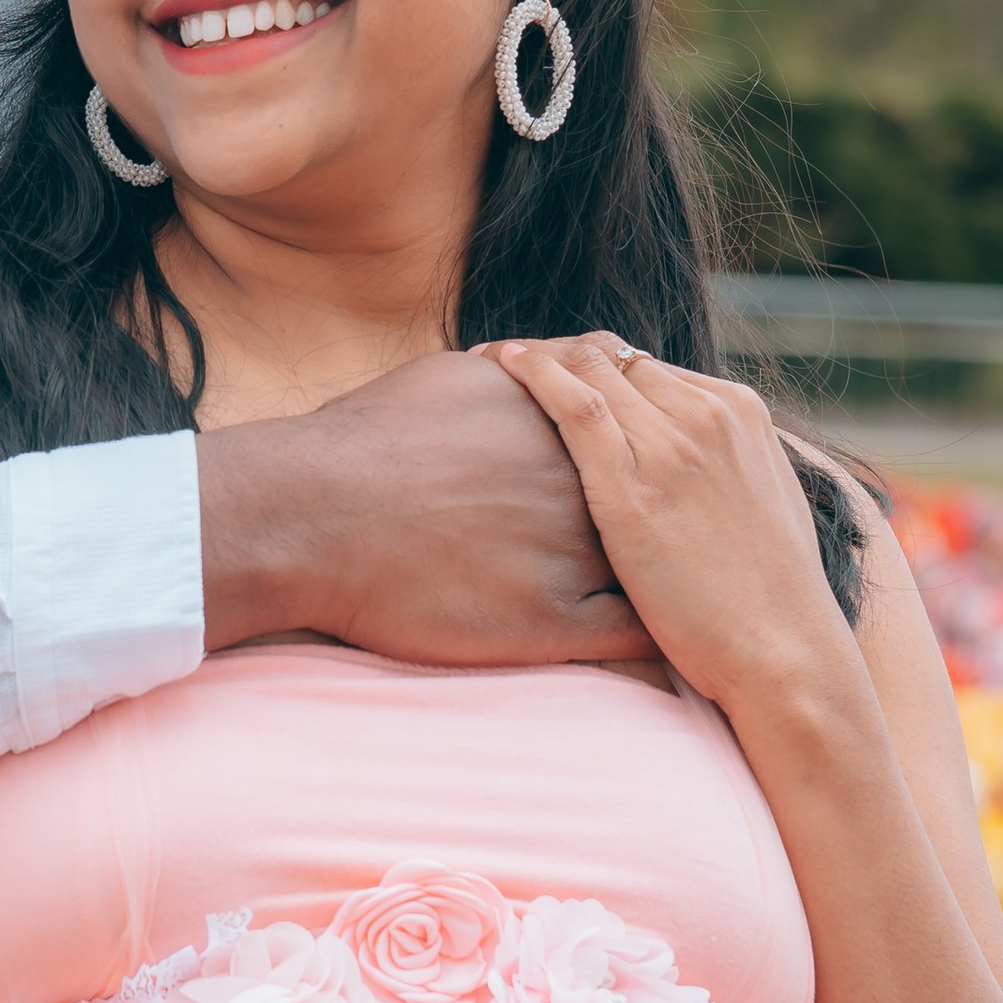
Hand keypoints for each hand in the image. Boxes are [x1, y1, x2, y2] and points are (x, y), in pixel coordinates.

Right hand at [198, 347, 659, 666]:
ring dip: (673, 578)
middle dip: (674, 517)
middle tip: (686, 535)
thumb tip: (525, 364)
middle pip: (660, 501)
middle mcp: (584, 485)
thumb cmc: (364, 443)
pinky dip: (656, 633)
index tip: (649, 478)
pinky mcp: (554, 622)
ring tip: (691, 591)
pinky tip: (667, 638)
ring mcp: (575, 555)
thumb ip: (510, 377)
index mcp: (564, 426)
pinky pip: (633, 633)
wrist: (311, 514)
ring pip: (655, 569)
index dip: (647, 461)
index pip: (640, 438)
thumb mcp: (453, 380)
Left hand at [491, 337, 866, 723]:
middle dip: (559, 352)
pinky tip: (500, 365)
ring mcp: (670, 443)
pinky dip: (532, 373)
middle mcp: (707, 413)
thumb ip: (723, 470)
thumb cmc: (768, 600)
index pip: (651, 366)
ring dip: (534, 355)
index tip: (559, 371)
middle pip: (616, 356)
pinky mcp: (632, 481)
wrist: (782, 650)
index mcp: (740, 413)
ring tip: (489, 359)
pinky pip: (574, 403)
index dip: (598, 362)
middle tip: (508, 359)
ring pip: (590, 366)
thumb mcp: (760, 507)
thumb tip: (694, 470)